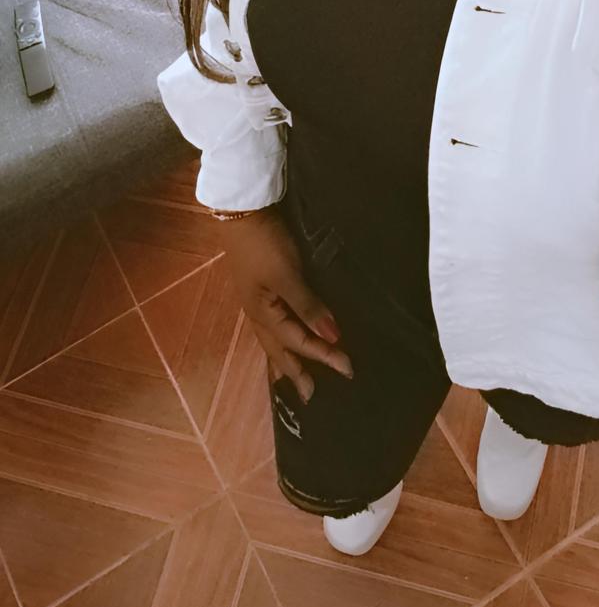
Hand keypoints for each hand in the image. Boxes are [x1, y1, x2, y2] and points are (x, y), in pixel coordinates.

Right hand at [218, 206, 353, 403]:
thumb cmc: (264, 244)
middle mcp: (259, 312)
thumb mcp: (287, 275)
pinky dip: (283, 338)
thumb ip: (308, 306)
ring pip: (275, 338)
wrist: (241, 210)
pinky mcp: (263, 286)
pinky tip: (285, 337)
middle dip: (295, 372)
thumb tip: (332, 337)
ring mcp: (259, 299)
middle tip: (310, 396)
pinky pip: (275, 323)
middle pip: (280, 349)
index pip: (299, 342)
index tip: (349, 369)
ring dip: (287, 358)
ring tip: (293, 378)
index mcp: (264, 314)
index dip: (324, 355)